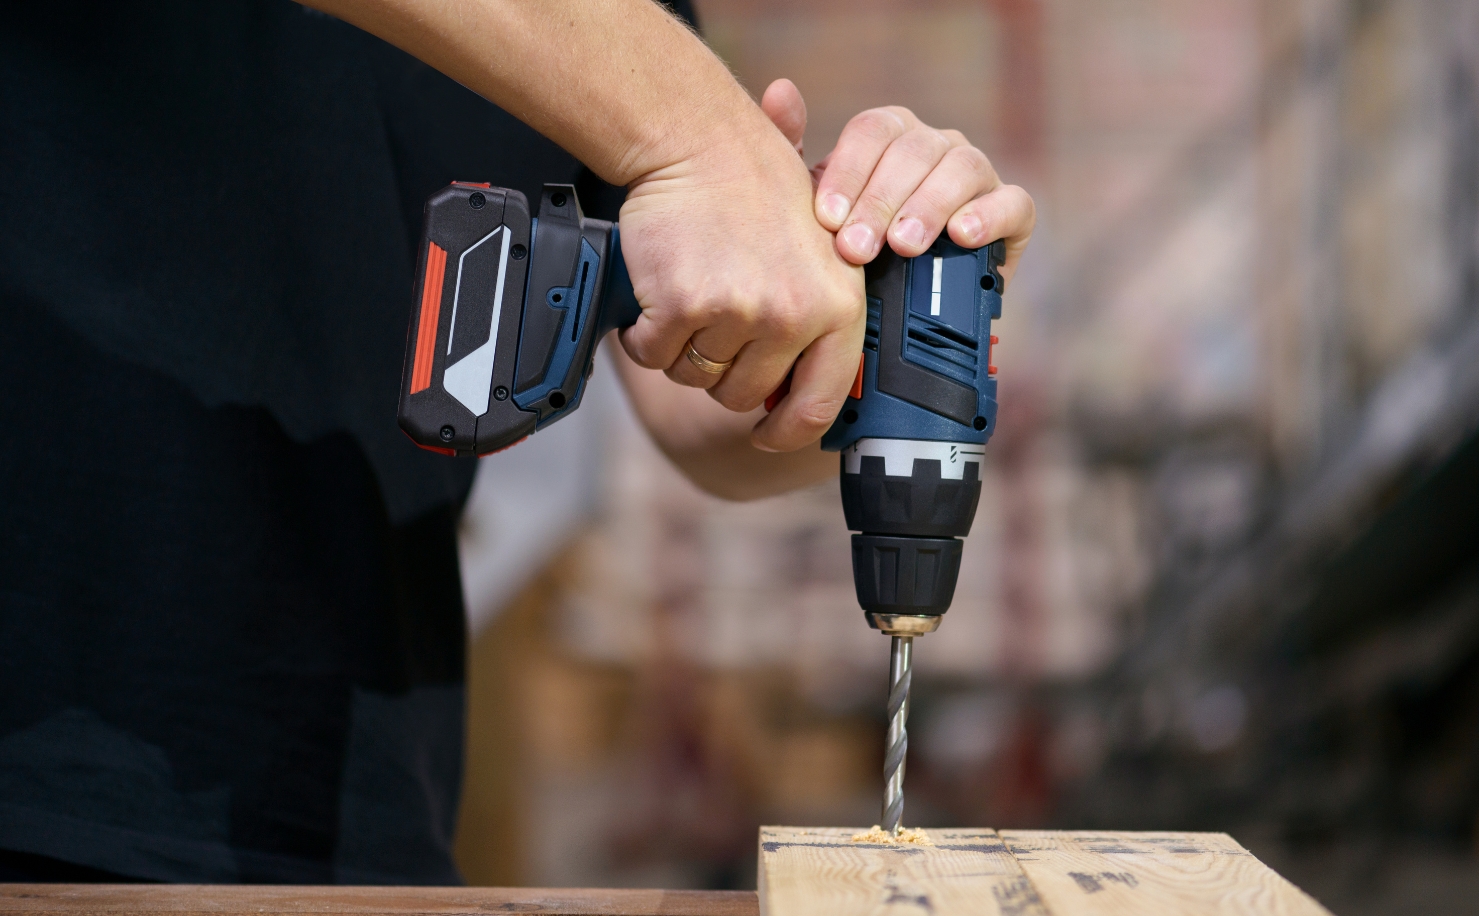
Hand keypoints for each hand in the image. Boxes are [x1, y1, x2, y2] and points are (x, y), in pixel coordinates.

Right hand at [616, 106, 865, 452]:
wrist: (697, 140)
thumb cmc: (756, 188)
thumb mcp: (818, 252)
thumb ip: (816, 322)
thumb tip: (796, 400)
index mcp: (838, 307)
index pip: (819, 404)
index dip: (788, 432)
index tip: (767, 434)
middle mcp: (792, 316)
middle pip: (743, 395)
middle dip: (720, 371)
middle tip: (711, 322)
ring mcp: (736, 313)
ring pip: (696, 376)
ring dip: (681, 350)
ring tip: (688, 296)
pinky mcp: (681, 306)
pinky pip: (654, 354)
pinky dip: (643, 334)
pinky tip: (655, 296)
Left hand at [762, 80, 1034, 288]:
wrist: (900, 310)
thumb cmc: (855, 249)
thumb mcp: (817, 211)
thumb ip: (794, 154)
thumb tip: (780, 89)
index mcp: (891, 136)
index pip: (872, 131)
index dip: (850, 172)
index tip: (828, 219)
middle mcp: (936, 145)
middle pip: (914, 150)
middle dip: (881, 201)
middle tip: (856, 249)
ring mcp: (978, 175)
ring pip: (962, 167)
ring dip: (929, 205)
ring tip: (904, 245)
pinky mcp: (1013, 213)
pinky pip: (1012, 202)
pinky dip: (989, 216)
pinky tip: (962, 236)